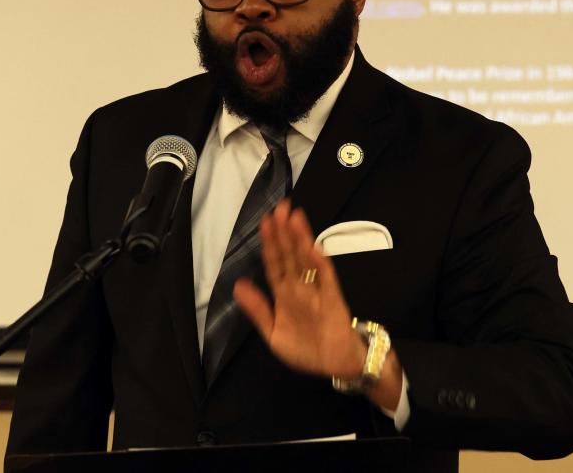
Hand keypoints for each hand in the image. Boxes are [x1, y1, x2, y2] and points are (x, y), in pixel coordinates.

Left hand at [233, 199, 366, 378]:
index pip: (274, 263)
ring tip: (294, 217)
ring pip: (306, 259)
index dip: (269, 243)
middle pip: (290, 254)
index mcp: (284, 294)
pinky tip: (313, 247)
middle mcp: (299, 286)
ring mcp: (317, 290)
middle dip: (285, 231)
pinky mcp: (333, 298)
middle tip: (281, 207)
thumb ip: (257, 309)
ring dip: (301, 238)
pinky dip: (320, 262)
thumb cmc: (306, 349)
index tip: (265, 221)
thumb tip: (237, 284)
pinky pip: (326, 278)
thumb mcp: (273, 333)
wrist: (335, 366)